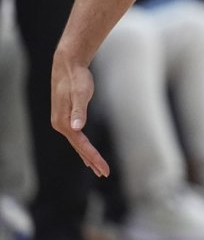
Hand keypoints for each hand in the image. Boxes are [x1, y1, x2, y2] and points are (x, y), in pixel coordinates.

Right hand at [50, 53, 108, 176]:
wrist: (68, 66)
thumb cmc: (77, 79)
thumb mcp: (80, 93)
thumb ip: (78, 110)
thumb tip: (76, 127)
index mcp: (64, 122)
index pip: (81, 145)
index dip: (93, 157)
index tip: (104, 168)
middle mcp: (61, 124)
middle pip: (79, 147)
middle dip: (92, 161)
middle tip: (105, 173)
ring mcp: (62, 122)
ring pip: (77, 144)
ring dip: (87, 156)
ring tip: (98, 169)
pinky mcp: (66, 118)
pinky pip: (76, 137)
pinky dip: (83, 147)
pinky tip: (87, 152)